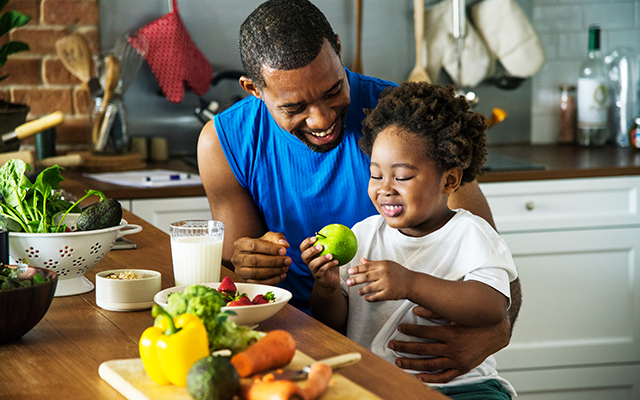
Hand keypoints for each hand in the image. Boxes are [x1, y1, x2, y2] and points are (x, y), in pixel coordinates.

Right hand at [231, 231, 291, 284]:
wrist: (255, 257)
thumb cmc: (262, 246)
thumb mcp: (269, 238)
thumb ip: (277, 238)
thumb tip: (283, 244)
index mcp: (240, 244)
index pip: (254, 245)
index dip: (270, 248)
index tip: (284, 250)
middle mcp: (237, 258)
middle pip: (254, 260)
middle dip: (274, 261)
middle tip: (288, 260)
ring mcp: (240, 271)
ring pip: (255, 273)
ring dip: (273, 271)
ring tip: (285, 268)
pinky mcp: (245, 281)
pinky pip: (258, 283)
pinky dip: (272, 280)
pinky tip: (282, 275)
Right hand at [300, 236, 339, 289]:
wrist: (331, 280)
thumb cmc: (330, 264)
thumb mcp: (330, 253)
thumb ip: (330, 245)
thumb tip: (337, 230)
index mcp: (310, 255)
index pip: (303, 248)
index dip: (306, 242)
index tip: (315, 237)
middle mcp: (309, 263)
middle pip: (304, 256)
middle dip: (311, 250)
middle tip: (320, 246)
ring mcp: (314, 270)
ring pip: (313, 264)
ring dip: (321, 259)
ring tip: (330, 255)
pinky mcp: (320, 277)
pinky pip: (323, 270)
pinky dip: (329, 265)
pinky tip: (336, 261)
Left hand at [346, 257, 413, 301]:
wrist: (411, 283)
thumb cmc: (398, 273)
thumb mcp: (387, 264)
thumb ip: (373, 263)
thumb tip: (361, 260)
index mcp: (383, 265)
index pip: (367, 266)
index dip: (357, 269)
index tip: (349, 271)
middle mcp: (384, 274)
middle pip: (366, 277)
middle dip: (355, 280)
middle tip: (348, 282)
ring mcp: (386, 284)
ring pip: (369, 288)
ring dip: (362, 290)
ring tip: (359, 291)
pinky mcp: (389, 294)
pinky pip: (376, 297)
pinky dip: (369, 298)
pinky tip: (365, 298)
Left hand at [389, 306, 509, 382]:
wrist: (496, 333)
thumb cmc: (474, 321)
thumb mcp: (456, 314)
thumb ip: (435, 311)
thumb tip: (416, 308)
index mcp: (450, 333)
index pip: (424, 332)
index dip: (410, 330)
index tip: (400, 328)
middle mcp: (453, 348)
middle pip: (423, 349)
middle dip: (405, 347)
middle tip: (392, 345)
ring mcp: (457, 360)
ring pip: (430, 364)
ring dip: (412, 364)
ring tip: (398, 361)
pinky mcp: (462, 368)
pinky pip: (445, 376)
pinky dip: (432, 378)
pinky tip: (419, 377)